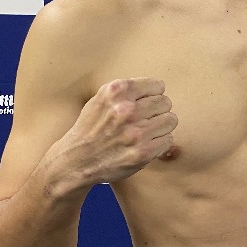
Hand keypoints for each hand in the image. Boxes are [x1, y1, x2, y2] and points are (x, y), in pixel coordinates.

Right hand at [59, 78, 177, 186]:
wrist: (76, 161)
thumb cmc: (91, 128)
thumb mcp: (101, 99)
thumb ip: (127, 90)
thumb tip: (158, 88)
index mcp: (117, 91)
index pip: (158, 86)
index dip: (152, 96)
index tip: (145, 104)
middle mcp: (127, 109)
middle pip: (166, 102)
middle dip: (157, 111)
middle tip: (144, 120)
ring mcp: (136, 132)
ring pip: (171, 120)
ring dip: (161, 127)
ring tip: (145, 132)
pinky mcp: (143, 152)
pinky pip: (168, 139)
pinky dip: (159, 142)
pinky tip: (145, 144)